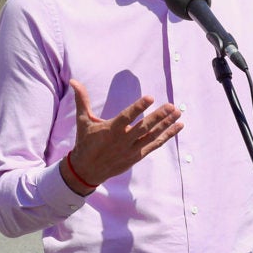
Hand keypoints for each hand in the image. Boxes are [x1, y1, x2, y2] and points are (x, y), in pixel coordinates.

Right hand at [62, 79, 183, 193]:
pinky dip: (166, 136)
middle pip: (144, 127)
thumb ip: (82, 100)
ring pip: (152, 136)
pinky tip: (177, 127)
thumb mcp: (83, 121)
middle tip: (171, 106)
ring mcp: (131, 150)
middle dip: (159, 117)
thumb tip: (73, 81)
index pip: (127, 117)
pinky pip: (154, 145)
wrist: (87, 170)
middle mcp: (123, 140)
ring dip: (166, 125)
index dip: (138, 107)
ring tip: (178, 114)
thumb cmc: (85, 142)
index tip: (150, 98)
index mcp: (111, 130)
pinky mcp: (137, 156)